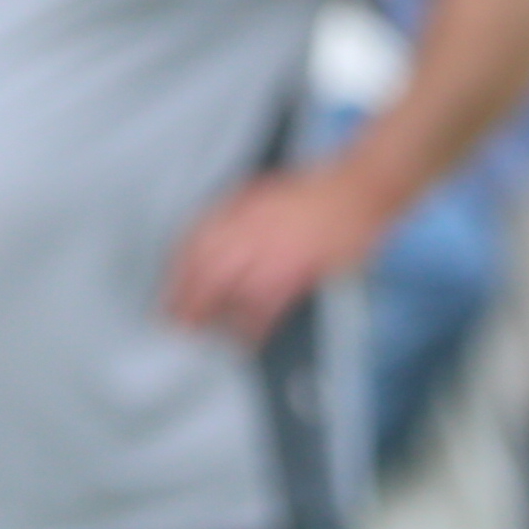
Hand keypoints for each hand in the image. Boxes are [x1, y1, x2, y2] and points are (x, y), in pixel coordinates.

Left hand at [161, 155, 401, 340]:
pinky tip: (245, 339)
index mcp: (241, 207)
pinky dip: (253, 325)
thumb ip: (235, 212)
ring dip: (212, 315)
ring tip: (201, 335)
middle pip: (205, 269)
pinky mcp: (300, 271)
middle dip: (185, 298)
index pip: (194, 241)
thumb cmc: (317, 189)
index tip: (169, 288)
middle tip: (175, 321)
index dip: (176, 269)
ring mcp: (275, 251)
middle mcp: (252, 229)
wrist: (359, 191)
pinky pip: (268, 305)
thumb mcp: (263, 190)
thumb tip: (210, 234)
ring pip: (231, 290)